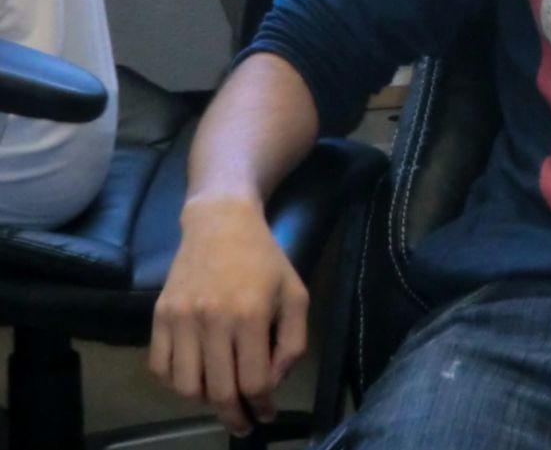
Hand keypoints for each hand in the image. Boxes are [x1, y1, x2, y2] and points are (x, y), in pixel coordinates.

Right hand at [148, 195, 309, 436]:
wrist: (220, 223)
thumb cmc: (265, 259)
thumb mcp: (295, 294)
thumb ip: (292, 342)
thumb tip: (272, 383)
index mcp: (251, 314)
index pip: (254, 380)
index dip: (262, 406)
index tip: (267, 415)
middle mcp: (213, 320)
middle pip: (218, 391)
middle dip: (234, 416)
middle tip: (243, 423)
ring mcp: (181, 319)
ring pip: (185, 387)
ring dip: (204, 402)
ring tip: (220, 398)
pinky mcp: (159, 316)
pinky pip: (160, 368)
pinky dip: (175, 384)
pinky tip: (194, 379)